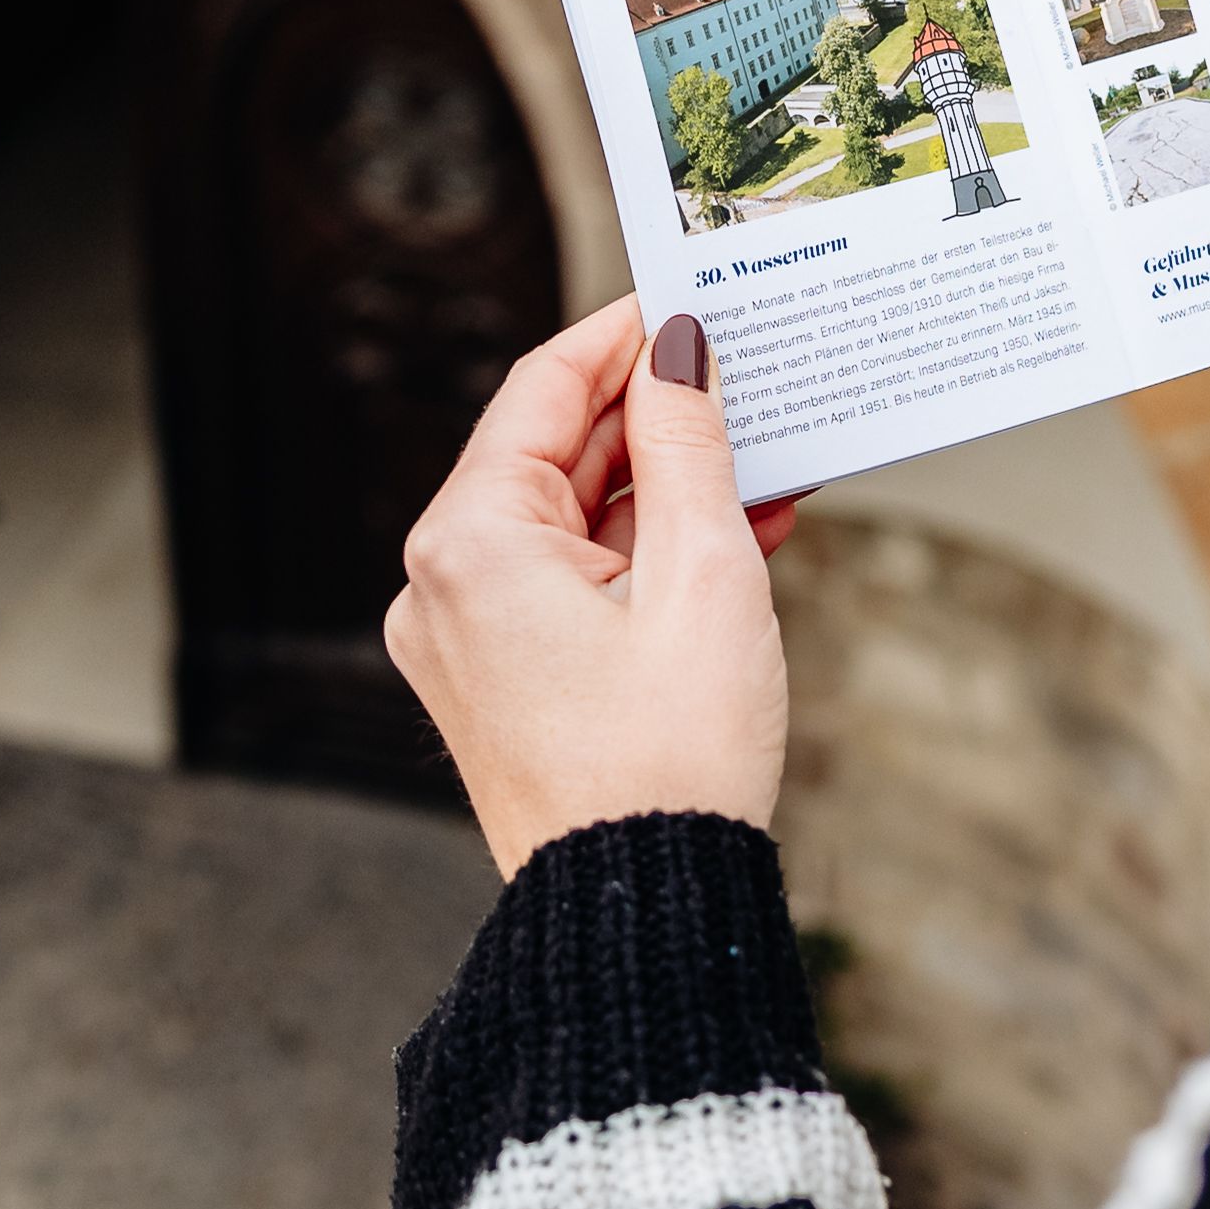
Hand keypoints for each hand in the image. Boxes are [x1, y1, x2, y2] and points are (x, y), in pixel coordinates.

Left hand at [386, 300, 806, 875]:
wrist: (641, 913)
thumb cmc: (671, 758)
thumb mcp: (703, 576)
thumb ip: (689, 445)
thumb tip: (678, 349)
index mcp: (470, 543)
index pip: (543, 388)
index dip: (624, 335)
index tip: (689, 295)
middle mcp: (444, 583)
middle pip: (553, 454)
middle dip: (658, 419)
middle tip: (746, 375)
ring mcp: (466, 638)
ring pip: (572, 522)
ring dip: (666, 492)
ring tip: (765, 463)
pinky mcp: (501, 682)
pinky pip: (572, 585)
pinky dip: (644, 558)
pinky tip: (732, 535)